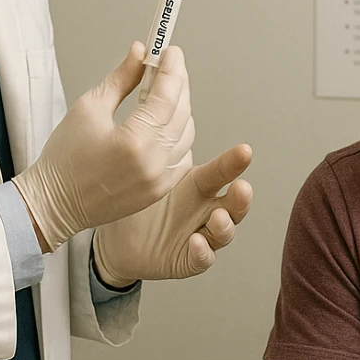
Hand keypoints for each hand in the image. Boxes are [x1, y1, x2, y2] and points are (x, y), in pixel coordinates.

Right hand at [13, 43, 193, 252]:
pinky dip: (178, 136)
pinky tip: (163, 124)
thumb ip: (121, 78)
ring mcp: (159, 180)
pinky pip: (183, 156)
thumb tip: (140, 52)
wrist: (54, 203)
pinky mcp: (160, 191)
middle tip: (167, 66)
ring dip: (180, 109)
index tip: (171, 51)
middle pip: (182, 112)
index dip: (172, 68)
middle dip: (177, 84)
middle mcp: (153, 163)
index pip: (166, 95)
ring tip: (162, 94)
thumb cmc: (64, 157)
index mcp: (133, 140)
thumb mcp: (89, 107)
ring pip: (187, 133)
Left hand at [93, 143, 252, 283]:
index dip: (234, 162)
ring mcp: (200, 235)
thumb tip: (151, 99)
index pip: (221, 171)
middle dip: (242, 197)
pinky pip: (202, 259)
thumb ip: (152, 144)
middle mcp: (205, 209)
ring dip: (226, 225)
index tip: (245, 150)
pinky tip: (196, 242)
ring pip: (225, 232)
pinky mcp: (188, 259)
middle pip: (234, 203)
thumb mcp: (142, 173)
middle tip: (242, 187)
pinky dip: (202, 252)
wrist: (115, 240)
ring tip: (217, 217)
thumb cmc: (133, 201)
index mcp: (198, 184)